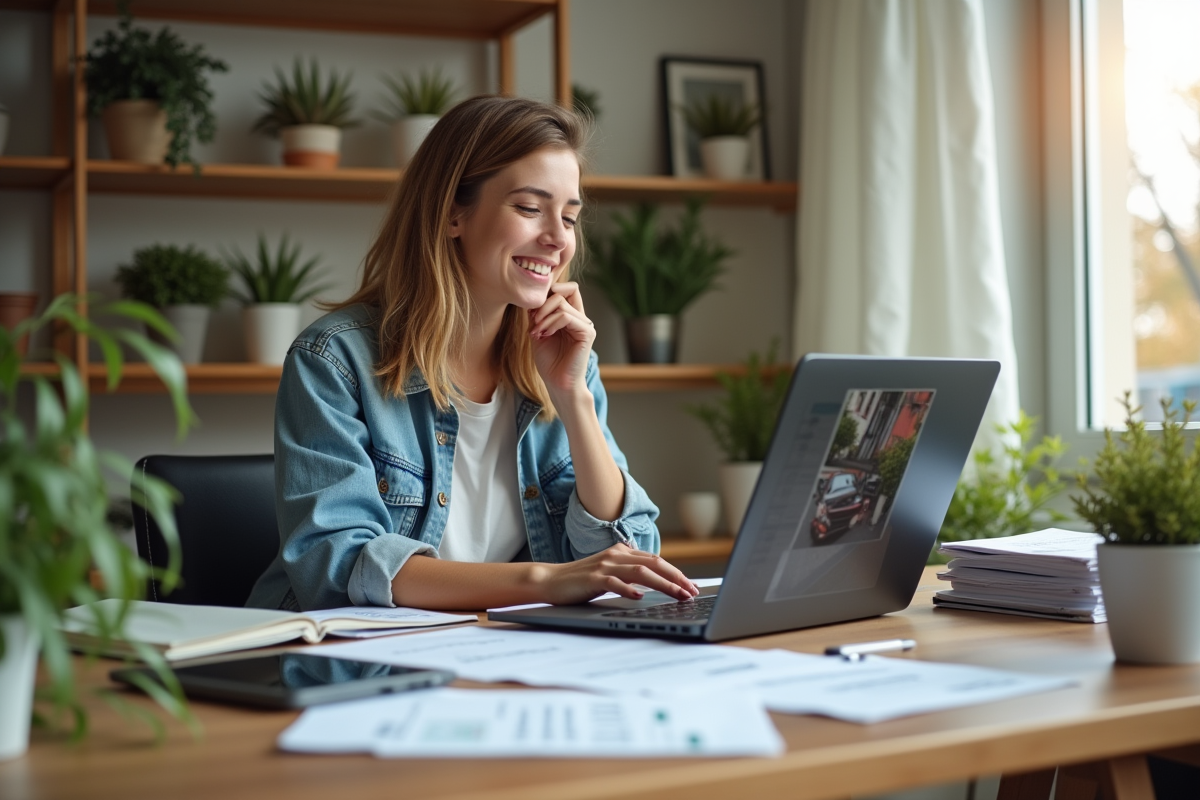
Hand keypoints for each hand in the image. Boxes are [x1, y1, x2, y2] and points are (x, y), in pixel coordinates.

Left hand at [529, 281, 594, 401]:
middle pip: (563, 291)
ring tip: (536, 332)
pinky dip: (551, 323)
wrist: (557, 384)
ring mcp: (585, 324)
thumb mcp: (538, 332)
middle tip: (533, 320)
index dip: (550, 289)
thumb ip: (538, 314)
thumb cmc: (549, 362)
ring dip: (543, 316)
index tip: (533, 308)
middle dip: (542, 303)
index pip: (567, 288)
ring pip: (561, 303)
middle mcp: (581, 318)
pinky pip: (566, 316)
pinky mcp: (587, 333)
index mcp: (572, 316)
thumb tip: (533, 296)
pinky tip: (544, 335)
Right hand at [532, 543, 699, 604]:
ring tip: (677, 595)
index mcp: (622, 552)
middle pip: (654, 564)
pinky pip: (614, 583)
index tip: (691, 586)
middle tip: (692, 592)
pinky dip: (629, 590)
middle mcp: (616, 555)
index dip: (676, 573)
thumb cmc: (582, 579)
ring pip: (641, 572)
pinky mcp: (593, 578)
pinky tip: (640, 597)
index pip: (657, 561)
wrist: (551, 580)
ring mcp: (605, 565)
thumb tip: (654, 576)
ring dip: (663, 584)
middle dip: (676, 578)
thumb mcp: (610, 572)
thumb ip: (629, 570)